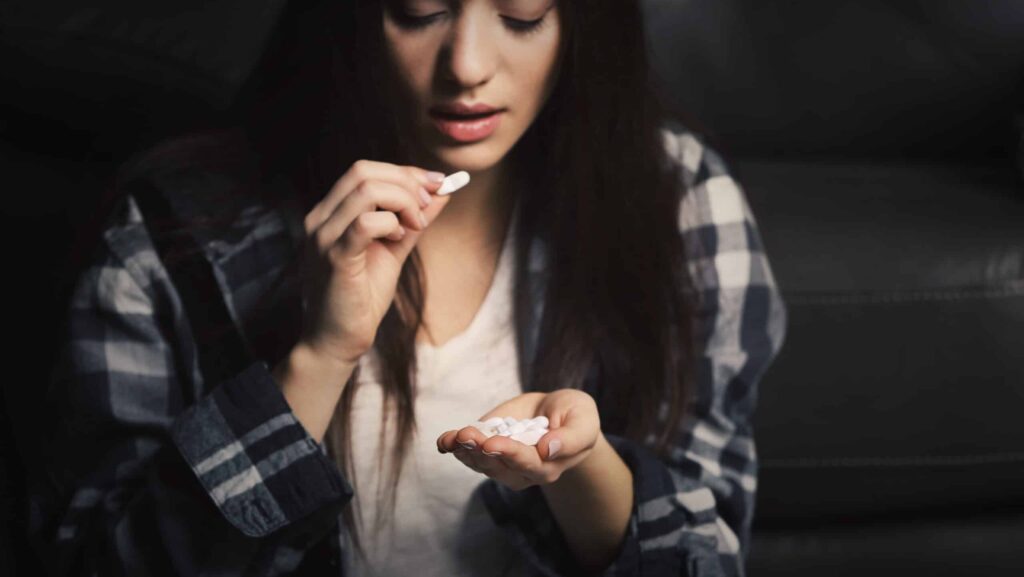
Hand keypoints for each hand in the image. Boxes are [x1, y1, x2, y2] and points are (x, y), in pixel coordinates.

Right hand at [297, 160, 452, 365]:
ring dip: (403, 202)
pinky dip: (391, 223)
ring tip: (416, 226)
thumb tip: (442, 192)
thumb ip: (414, 220)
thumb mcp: (394, 249)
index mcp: (331, 212)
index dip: (405, 172)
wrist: (339, 340)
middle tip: (427, 207)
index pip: (365, 170)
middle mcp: (321, 218)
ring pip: (366, 189)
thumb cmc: (362, 297)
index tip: (438, 183)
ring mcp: (324, 236)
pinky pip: (364, 223)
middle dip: (406, 182)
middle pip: (363, 171)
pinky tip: (399, 239)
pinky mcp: (335, 257)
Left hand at [436, 390, 601, 490]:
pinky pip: (467, 452)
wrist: (559, 412)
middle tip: (467, 436)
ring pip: (479, 461)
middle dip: (480, 451)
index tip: (493, 442)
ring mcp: (500, 461)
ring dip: (464, 449)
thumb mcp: (583, 423)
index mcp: (547, 467)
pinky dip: (453, 446)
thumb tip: (548, 449)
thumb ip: (570, 439)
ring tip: (454, 436)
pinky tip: (444, 440)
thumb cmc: (576, 417)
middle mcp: (521, 471)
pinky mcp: (486, 448)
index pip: (526, 464)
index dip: (509, 453)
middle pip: (497, 466)